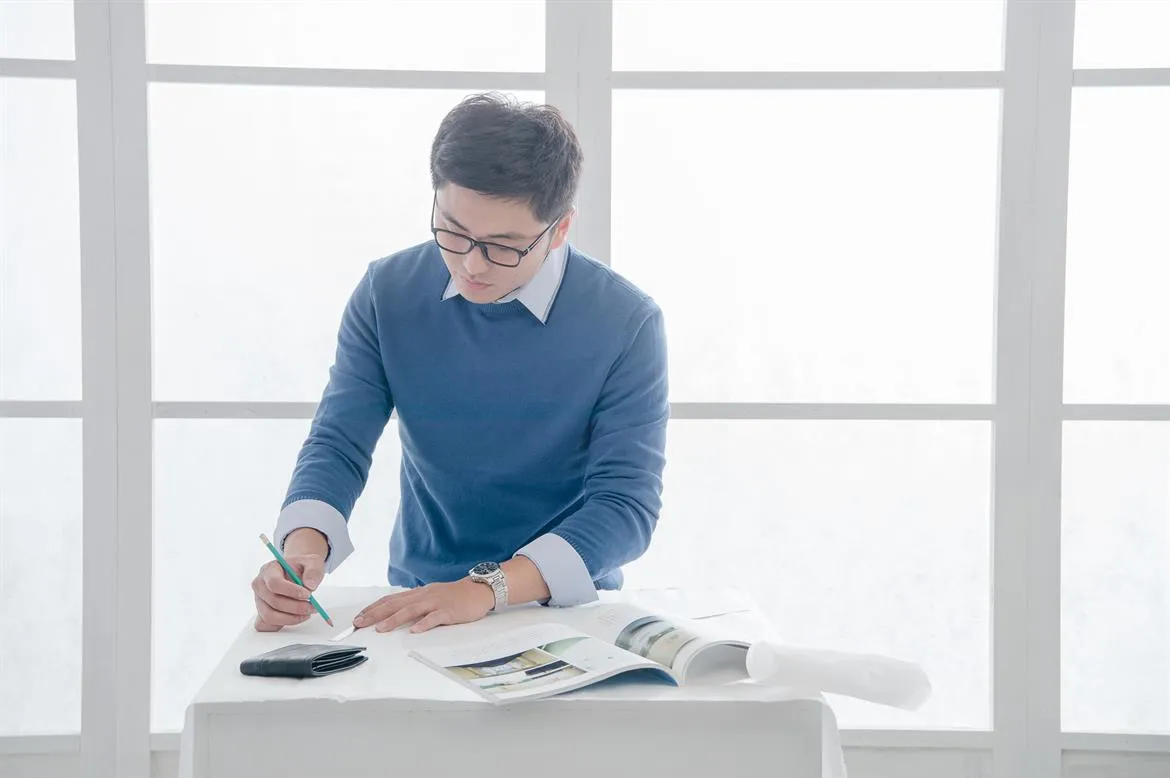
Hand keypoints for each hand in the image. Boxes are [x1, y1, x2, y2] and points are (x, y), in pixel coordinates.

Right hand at [251, 550, 325, 632]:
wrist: (297, 572)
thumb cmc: (302, 567)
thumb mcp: (312, 563)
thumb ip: (313, 572)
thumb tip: (310, 585)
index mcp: (269, 570)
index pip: (274, 583)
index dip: (291, 591)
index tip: (307, 594)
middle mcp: (260, 585)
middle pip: (274, 601)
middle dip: (296, 607)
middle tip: (312, 607)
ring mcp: (259, 601)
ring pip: (269, 616)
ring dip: (291, 618)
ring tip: (307, 613)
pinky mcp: (262, 613)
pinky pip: (267, 625)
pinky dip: (283, 624)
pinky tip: (296, 617)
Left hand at [354, 579, 494, 633]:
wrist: (478, 590)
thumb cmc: (453, 596)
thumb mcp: (430, 596)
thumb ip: (414, 603)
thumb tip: (395, 612)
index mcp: (417, 594)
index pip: (390, 599)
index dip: (373, 608)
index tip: (358, 617)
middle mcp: (423, 596)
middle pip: (395, 604)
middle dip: (375, 614)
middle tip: (359, 623)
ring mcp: (436, 603)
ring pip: (411, 610)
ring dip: (394, 619)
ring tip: (381, 628)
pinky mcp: (448, 611)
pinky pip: (435, 618)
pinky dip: (424, 623)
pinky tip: (415, 631)